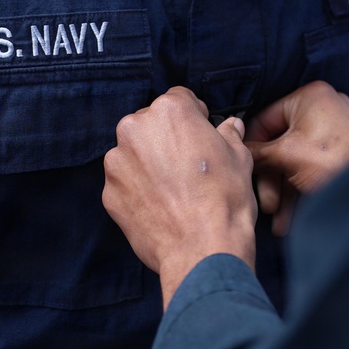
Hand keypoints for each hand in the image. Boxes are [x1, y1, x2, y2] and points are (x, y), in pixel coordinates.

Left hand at [104, 87, 257, 308]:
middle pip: (151, 123)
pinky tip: (160, 206)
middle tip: (187, 165)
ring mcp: (117, 162)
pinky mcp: (109, 193)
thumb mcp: (239, 158)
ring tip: (173, 189)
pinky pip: (125, 182)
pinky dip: (137, 189)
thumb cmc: (225, 199)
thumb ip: (228, 134)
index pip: (179, 99)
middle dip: (166, 138)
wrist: (203, 250)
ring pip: (134, 152)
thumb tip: (229, 127)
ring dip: (148, 163)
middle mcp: (136, 128)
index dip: (194, 117)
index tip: (201, 135)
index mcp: (169, 111)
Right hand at [246, 81, 348, 235]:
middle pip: (279, 144)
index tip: (242, 171)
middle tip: (267, 206)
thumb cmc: (333, 162)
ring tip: (278, 222)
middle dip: (271, 180)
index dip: (252, 149)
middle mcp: (320, 110)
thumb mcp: (286, 155)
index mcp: (308, 97)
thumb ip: (257, 152)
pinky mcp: (338, 155)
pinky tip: (290, 219)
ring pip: (294, 160)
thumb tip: (236, 151)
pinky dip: (298, 189)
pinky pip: (309, 168)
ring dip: (283, 192)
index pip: (265, 120)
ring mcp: (331, 133)